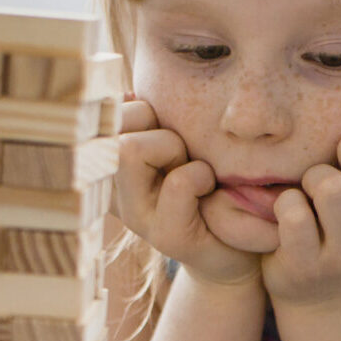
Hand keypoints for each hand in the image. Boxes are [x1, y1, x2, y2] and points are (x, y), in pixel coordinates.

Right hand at [114, 99, 259, 287]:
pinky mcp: (166, 236)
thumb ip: (149, 122)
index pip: (103, 114)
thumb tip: (128, 93)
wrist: (237, 247)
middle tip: (179, 151)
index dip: (139, 110)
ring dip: (171, 147)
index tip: (163, 130)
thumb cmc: (206, 184)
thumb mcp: (175, 144)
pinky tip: (209, 187)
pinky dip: (199, 174)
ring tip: (192, 167)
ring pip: (131, 149)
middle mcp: (113, 191)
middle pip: (111, 128)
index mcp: (111, 166)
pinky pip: (177, 182)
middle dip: (153, 125)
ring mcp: (136, 216)